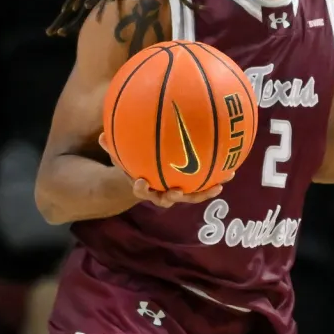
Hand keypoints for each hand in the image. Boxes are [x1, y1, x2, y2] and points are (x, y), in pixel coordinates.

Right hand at [98, 133, 227, 206]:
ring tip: (220, 185)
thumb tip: (100, 135)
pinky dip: (218, 178)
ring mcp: (179, 191)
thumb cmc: (134, 162)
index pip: (139, 190)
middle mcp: (162, 192)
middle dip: (174, 197)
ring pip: (192, 195)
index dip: (138, 188)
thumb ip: (112, 147)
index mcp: (144, 186)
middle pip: (168, 198)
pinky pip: (205, 184)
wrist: (149, 176)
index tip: (138, 181)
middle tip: (177, 192)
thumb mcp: (121, 155)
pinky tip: (232, 169)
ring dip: (206, 192)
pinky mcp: (193, 187)